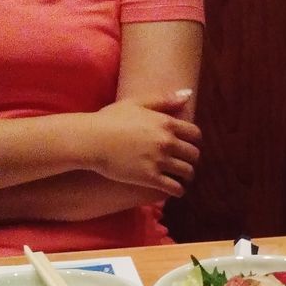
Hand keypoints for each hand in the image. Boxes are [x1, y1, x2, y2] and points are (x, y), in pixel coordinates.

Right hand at [84, 92, 201, 195]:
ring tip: (181, 178)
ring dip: (187, 176)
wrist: (90, 140)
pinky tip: (175, 190)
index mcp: (165, 123)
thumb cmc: (109, 119)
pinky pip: (175, 188)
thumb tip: (188, 94)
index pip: (195, 134)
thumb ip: (163, 100)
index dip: (194, 141)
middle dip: (191, 159)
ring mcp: (159, 161)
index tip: (188, 145)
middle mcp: (166, 142)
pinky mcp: (150, 178)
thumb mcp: (136, 103)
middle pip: (194, 154)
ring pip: (187, 172)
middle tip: (185, 163)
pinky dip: (178, 191)